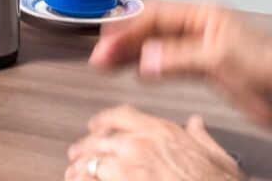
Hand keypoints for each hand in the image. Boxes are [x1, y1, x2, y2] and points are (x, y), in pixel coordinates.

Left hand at [66, 105, 243, 179]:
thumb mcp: (216, 154)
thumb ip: (200, 136)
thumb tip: (196, 124)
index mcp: (159, 131)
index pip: (121, 115)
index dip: (103, 119)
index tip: (94, 125)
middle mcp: (138, 145)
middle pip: (99, 140)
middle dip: (85, 148)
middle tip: (76, 155)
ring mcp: (127, 168)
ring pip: (92, 163)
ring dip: (80, 169)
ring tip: (72, 174)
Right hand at [89, 0, 271, 124]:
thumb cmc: (268, 68)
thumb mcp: (220, 59)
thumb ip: (179, 58)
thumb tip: (143, 59)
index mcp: (202, 14)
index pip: (153, 14)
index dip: (125, 26)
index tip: (105, 40)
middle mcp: (197, 27)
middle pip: (149, 27)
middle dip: (121, 39)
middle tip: (98, 54)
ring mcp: (198, 47)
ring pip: (153, 44)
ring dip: (129, 52)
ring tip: (104, 61)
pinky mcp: (202, 68)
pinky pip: (164, 62)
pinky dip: (145, 66)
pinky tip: (133, 70)